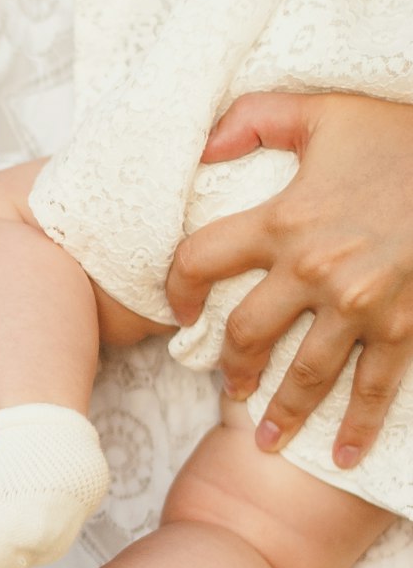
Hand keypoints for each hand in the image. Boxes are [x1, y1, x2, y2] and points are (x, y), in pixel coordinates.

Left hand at [167, 91, 412, 466]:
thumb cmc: (405, 134)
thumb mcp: (326, 112)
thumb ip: (257, 119)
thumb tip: (202, 146)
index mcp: (284, 219)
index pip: (201, 260)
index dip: (176, 289)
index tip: (178, 313)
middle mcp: (313, 269)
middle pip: (246, 333)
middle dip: (231, 366)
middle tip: (227, 386)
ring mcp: (360, 303)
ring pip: (304, 373)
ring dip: (281, 411)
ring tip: (267, 438)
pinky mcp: (405, 325)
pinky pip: (375, 386)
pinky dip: (360, 426)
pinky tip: (344, 455)